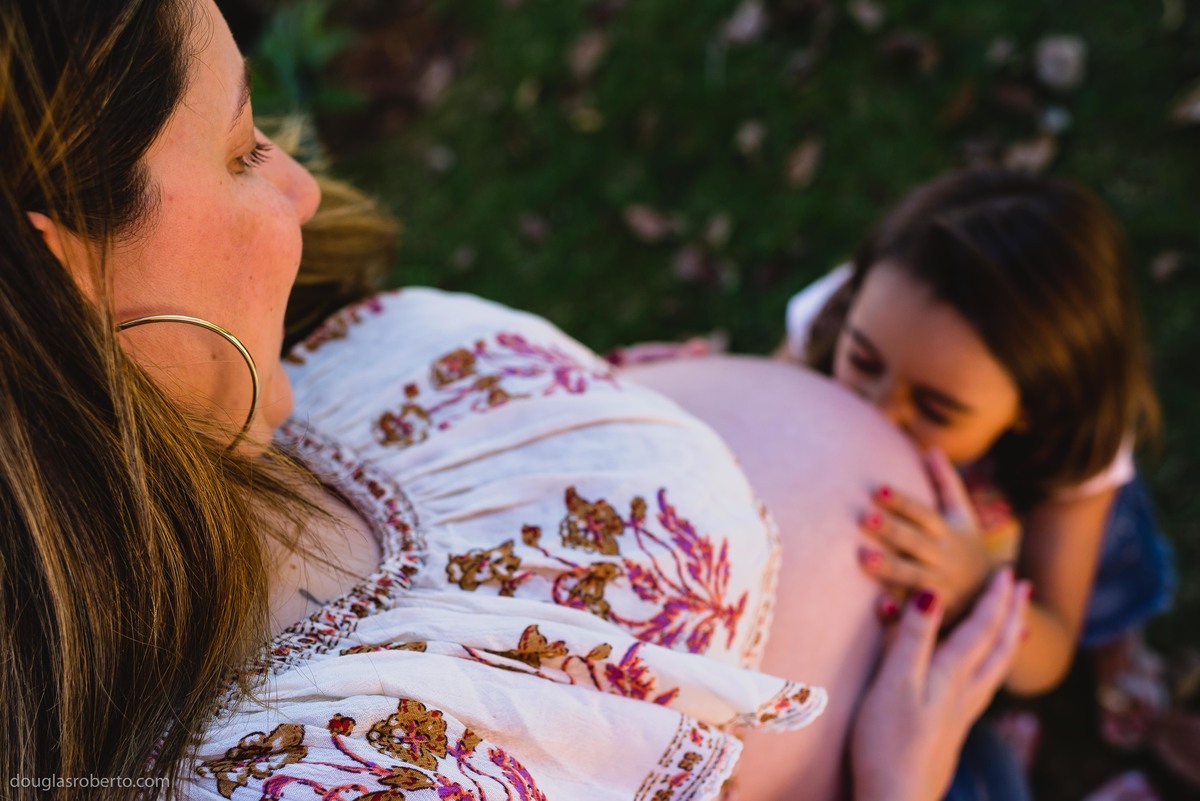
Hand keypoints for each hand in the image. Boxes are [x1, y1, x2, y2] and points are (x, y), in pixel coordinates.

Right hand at [850, 569, 1031, 800]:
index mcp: (951, 676)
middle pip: (998, 647)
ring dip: (1007, 640)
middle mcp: (964, 693)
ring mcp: (960, 715)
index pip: (981, 628)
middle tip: (1024, 587)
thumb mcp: (894, 684)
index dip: (994, 597)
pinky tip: (982, 676)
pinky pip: (982, 687)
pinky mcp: (950, 732)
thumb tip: (932, 592)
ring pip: (995, 670)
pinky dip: (991, 668)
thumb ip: (913, 638)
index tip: (1008, 569)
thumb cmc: (888, 744)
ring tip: (1017, 625)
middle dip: (1010, 614)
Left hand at [858, 448, 993, 621]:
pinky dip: (899, 614)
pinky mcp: (937, 614)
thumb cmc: (967, 548)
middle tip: (864, 517)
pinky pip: (916, 615)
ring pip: (913, 576)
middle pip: (915, 542)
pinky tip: (878, 609)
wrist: (997, 599)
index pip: (923, 513)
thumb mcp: (963, 517)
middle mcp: (945, 558)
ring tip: (862, 558)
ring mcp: (941, 586)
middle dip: (892, 530)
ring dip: (890, 568)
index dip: (902, 502)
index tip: (877, 489)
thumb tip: (932, 449)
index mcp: (949, 532)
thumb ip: (946, 484)